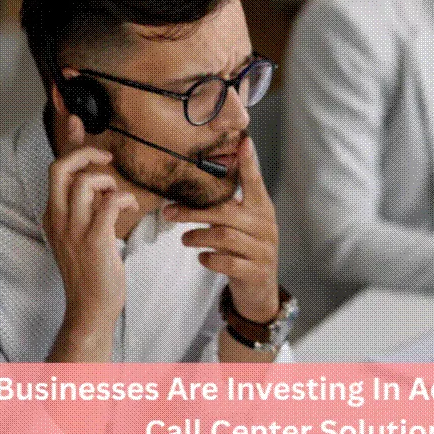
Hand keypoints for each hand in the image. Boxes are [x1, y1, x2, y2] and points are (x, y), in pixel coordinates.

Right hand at [43, 116, 138, 330]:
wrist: (90, 308)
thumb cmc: (92, 269)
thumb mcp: (83, 232)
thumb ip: (88, 204)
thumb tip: (99, 179)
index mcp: (53, 213)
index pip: (54, 168)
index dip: (65, 139)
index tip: (75, 117)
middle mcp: (58, 218)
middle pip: (61, 167)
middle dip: (85, 152)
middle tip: (107, 158)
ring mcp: (73, 230)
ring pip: (84, 182)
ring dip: (108, 181)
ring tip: (119, 195)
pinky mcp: (93, 241)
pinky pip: (107, 205)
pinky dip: (122, 199)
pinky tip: (131, 207)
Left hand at [164, 137, 279, 323]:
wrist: (260, 291)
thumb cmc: (244, 251)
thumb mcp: (242, 226)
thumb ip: (227, 207)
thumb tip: (195, 185)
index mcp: (262, 209)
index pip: (255, 182)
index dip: (249, 164)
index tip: (243, 142)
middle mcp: (265, 226)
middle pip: (226, 211)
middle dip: (193, 210)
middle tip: (168, 211)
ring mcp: (263, 250)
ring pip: (224, 236)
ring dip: (198, 236)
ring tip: (184, 238)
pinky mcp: (256, 272)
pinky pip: (228, 262)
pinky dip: (210, 259)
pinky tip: (201, 257)